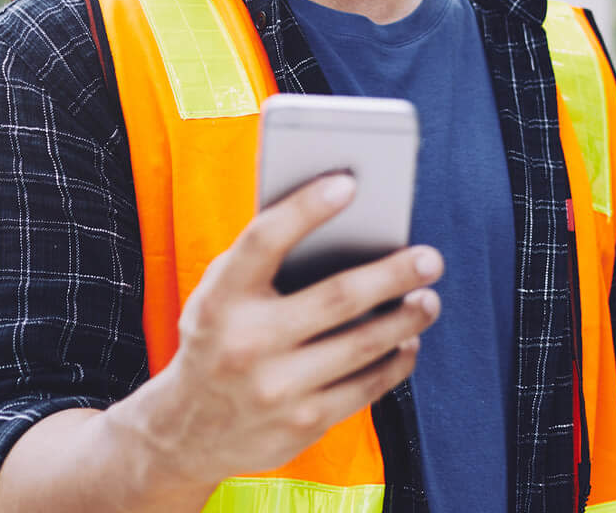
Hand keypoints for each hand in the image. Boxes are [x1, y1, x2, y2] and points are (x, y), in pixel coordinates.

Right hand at [117, 173, 443, 488]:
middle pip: (338, 297)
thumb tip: (347, 223)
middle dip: (394, 274)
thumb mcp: (220, 298)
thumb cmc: (219, 340)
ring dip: (407, 319)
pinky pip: (366, 388)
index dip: (306, 208)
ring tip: (428, 300)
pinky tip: (408, 342)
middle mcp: (245, 343)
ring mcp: (275, 388)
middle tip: (431, 259)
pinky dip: (396, 361)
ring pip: (363, 345)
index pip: (264, 240)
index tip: (349, 183)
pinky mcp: (301, 424)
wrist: (185, 433)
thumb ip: (265, 262)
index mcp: (220, 299)